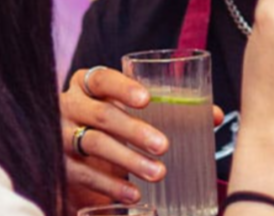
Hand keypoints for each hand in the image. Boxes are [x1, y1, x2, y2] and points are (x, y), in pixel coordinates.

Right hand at [60, 66, 168, 208]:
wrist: (73, 155)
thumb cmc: (110, 124)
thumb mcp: (128, 111)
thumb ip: (168, 109)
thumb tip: (213, 115)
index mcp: (86, 84)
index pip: (101, 79)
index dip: (122, 88)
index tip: (147, 99)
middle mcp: (70, 106)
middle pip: (101, 115)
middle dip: (134, 130)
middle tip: (164, 145)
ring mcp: (61, 136)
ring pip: (93, 144)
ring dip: (128, 160)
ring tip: (158, 173)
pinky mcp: (59, 165)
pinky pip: (84, 174)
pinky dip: (111, 185)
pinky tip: (134, 193)